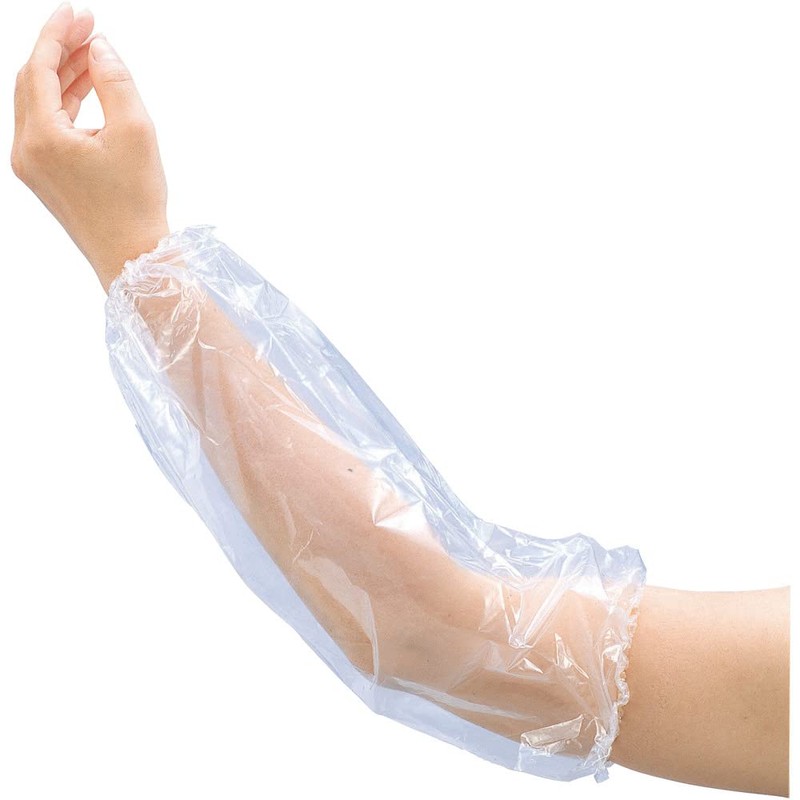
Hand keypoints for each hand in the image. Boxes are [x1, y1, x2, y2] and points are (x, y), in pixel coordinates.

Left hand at [12, 3, 168, 291]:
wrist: (132, 259)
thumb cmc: (136, 204)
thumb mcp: (135, 132)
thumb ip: (116, 81)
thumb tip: (100, 48)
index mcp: (41, 138)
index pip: (39, 67)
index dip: (58, 34)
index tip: (80, 13)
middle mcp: (25, 151)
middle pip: (32, 83)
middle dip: (59, 52)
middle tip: (89, 29)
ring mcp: (31, 167)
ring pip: (38, 105)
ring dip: (63, 78)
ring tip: (92, 58)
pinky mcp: (44, 179)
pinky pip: (46, 129)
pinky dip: (64, 106)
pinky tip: (87, 96)